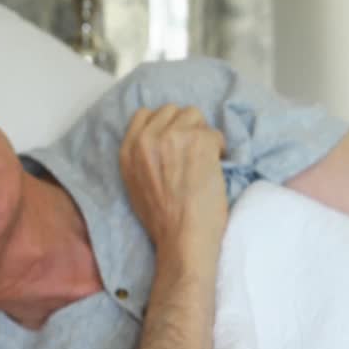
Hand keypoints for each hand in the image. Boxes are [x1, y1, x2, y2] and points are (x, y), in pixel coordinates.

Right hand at [119, 105, 228, 258]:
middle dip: (185, 128)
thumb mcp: (135, 185)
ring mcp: (173, 137)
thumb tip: (162, 141)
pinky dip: (219, 148)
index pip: (145, 114)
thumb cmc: (162, 220)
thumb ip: (142, 157)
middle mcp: (147, 139)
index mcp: (128, 151)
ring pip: (195, 116)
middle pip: (172, 111)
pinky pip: (214, 132)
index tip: (174, 140)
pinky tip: (215, 168)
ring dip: (203, 135)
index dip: (164, 124)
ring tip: (203, 161)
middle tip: (191, 153)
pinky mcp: (199, 141)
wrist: (182, 238)